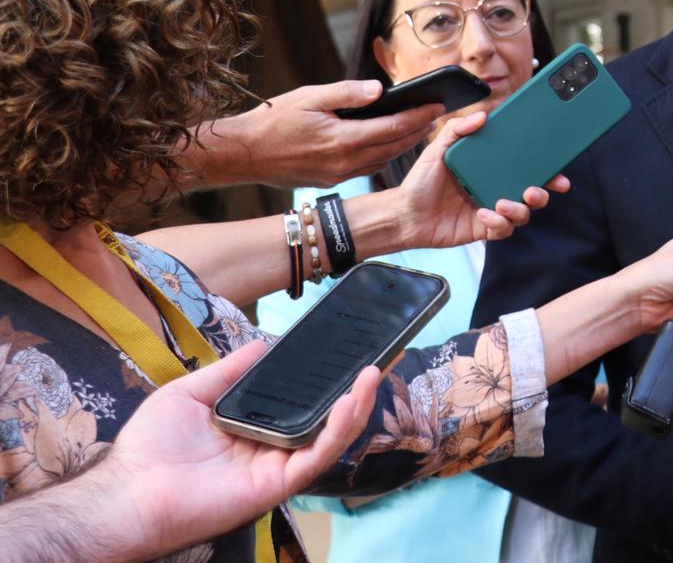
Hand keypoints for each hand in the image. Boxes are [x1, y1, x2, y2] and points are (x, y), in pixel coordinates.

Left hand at [93, 340, 377, 560]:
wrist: (128, 491)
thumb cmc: (149, 448)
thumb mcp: (191, 393)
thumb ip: (229, 371)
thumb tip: (262, 342)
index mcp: (255, 428)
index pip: (302, 402)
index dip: (329, 379)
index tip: (350, 351)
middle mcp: (272, 448)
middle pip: (326, 419)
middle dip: (357, 390)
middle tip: (382, 358)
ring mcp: (277, 467)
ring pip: (331, 437)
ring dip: (357, 405)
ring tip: (374, 372)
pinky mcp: (277, 484)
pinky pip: (317, 455)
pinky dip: (339, 428)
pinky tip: (350, 401)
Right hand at [201, 81, 442, 188]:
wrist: (245, 154)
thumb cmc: (274, 120)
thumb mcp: (310, 97)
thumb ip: (347, 93)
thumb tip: (380, 90)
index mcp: (343, 140)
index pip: (394, 127)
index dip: (419, 116)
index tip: (439, 105)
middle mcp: (346, 162)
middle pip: (395, 146)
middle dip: (419, 131)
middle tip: (439, 116)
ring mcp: (340, 174)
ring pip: (385, 159)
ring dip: (405, 144)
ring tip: (421, 128)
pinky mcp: (333, 180)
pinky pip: (369, 166)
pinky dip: (386, 153)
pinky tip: (392, 142)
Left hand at [390, 111, 566, 248]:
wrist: (404, 214)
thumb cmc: (420, 182)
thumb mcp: (437, 150)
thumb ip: (457, 130)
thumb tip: (481, 116)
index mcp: (488, 170)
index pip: (522, 166)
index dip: (543, 167)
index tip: (556, 167)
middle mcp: (494, 189)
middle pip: (531, 192)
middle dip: (542, 193)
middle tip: (535, 190)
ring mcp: (491, 210)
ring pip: (522, 213)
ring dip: (520, 209)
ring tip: (503, 203)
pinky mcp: (483, 230)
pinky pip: (504, 229)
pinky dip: (499, 223)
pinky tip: (485, 215)